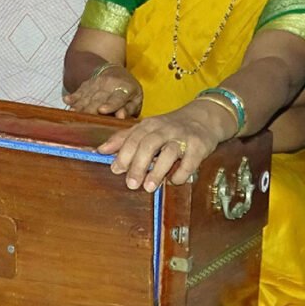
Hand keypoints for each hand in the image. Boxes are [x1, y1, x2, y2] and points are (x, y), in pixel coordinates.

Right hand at [63, 64, 142, 118]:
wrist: (115, 72)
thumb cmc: (129, 92)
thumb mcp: (136, 100)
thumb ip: (129, 109)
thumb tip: (121, 116)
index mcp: (125, 89)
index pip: (117, 98)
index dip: (110, 104)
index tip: (102, 110)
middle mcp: (109, 84)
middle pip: (98, 98)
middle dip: (91, 109)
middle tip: (84, 120)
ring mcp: (96, 83)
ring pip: (87, 96)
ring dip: (80, 105)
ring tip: (73, 113)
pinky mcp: (86, 84)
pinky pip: (79, 91)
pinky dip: (73, 97)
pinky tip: (66, 100)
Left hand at [96, 103, 220, 191]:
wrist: (204, 117)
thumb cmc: (169, 127)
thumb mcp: (146, 128)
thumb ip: (124, 139)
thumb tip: (100, 150)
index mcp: (149, 125)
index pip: (133, 138)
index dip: (123, 154)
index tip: (116, 170)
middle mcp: (165, 129)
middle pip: (148, 145)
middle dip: (138, 165)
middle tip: (131, 184)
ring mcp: (183, 137)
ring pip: (169, 152)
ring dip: (158, 171)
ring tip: (148, 187)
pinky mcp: (199, 146)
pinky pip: (190, 161)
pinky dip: (181, 172)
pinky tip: (174, 181)